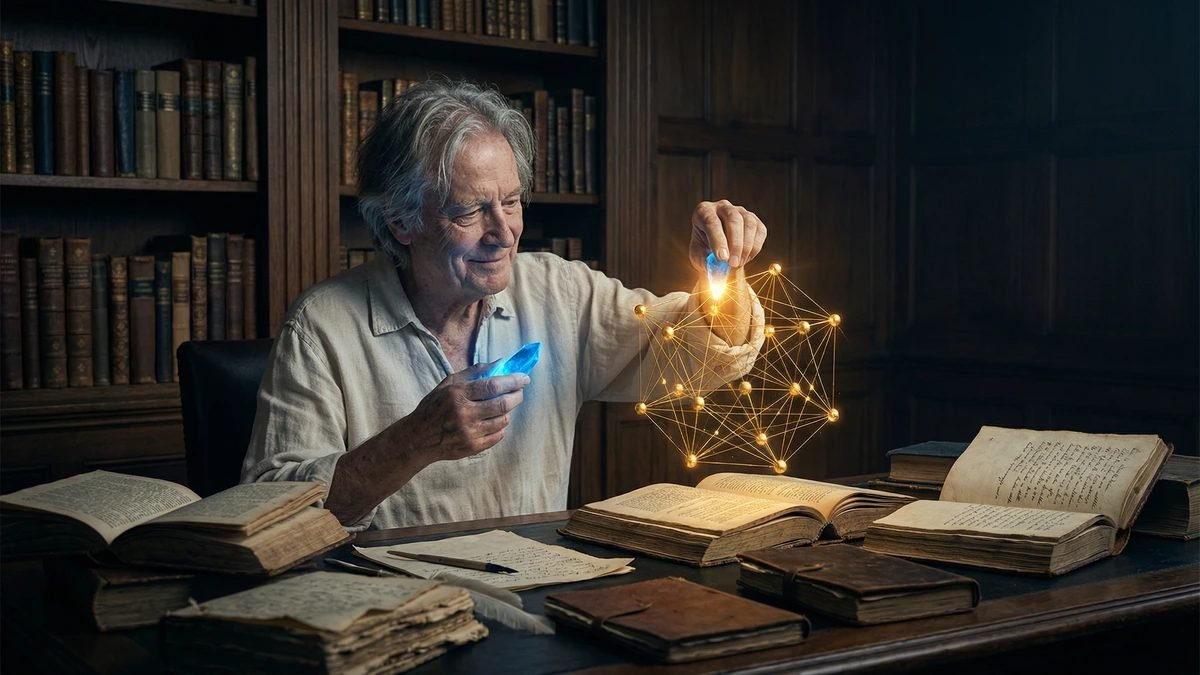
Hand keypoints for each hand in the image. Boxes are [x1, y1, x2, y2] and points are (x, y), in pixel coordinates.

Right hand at [399, 362, 529, 462]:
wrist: (419, 437)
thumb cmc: (435, 406)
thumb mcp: (449, 383)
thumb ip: (474, 372)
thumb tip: (500, 363)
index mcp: (457, 394)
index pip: (493, 385)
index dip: (513, 381)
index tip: (524, 378)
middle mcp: (464, 414)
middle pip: (502, 404)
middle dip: (517, 396)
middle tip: (519, 391)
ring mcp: (469, 432)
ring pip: (503, 420)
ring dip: (508, 411)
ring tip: (504, 405)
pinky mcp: (473, 447)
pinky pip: (498, 436)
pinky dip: (501, 426)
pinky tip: (495, 420)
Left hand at [689, 199, 767, 271]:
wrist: (715, 252)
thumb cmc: (704, 252)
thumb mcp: (699, 258)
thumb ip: (707, 262)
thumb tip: (719, 272)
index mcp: (703, 211)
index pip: (712, 222)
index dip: (718, 241)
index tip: (722, 258)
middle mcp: (722, 207)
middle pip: (733, 219)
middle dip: (735, 244)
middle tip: (733, 264)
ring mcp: (740, 211)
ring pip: (749, 224)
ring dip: (746, 247)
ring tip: (738, 264)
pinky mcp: (754, 219)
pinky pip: (760, 231)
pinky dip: (755, 248)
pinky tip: (745, 259)